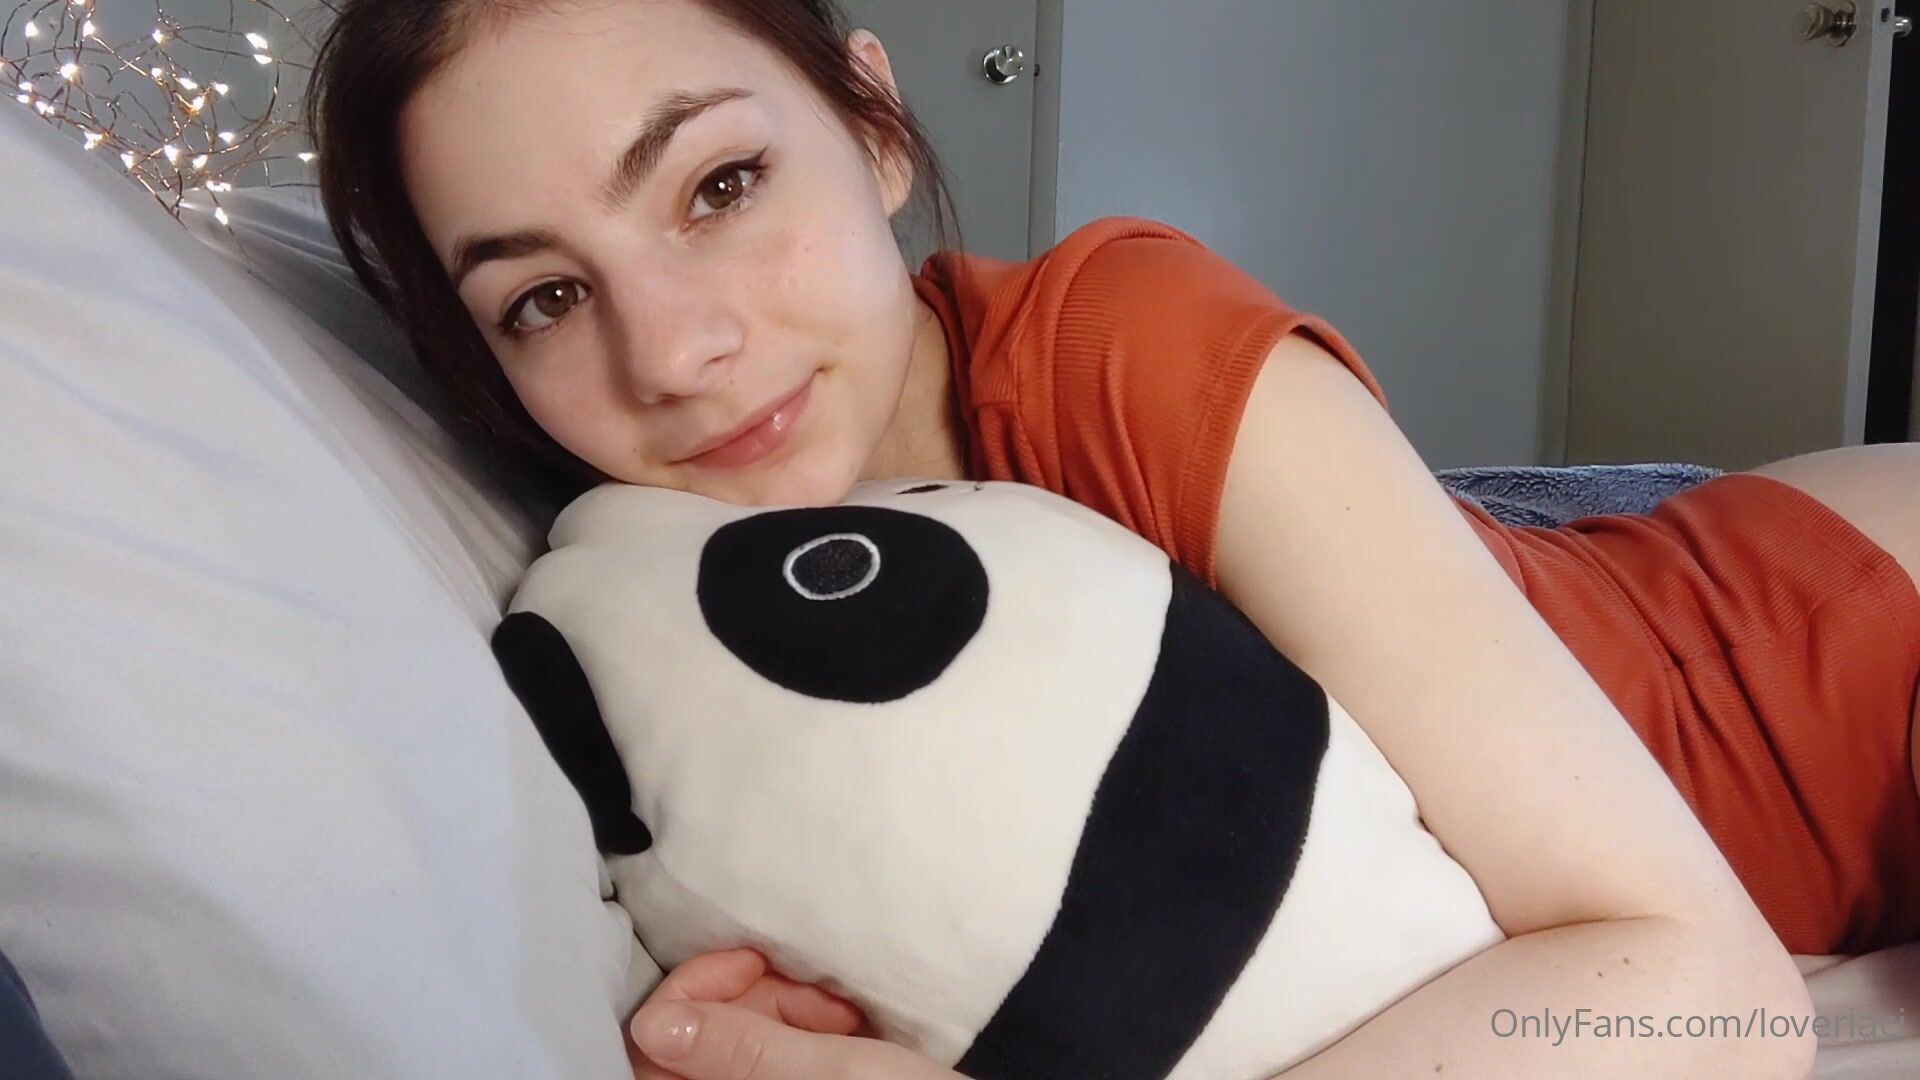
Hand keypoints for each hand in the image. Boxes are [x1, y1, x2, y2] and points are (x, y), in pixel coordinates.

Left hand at [627, 948, 960, 1079]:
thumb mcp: (828, 1073)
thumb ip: (739, 1048)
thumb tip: (654, 1023)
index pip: (657, 1042)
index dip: (696, 991)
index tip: (751, 960)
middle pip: (700, 1035)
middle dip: (756, 997)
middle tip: (820, 994)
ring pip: (739, 1036)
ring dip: (790, 1007)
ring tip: (847, 1012)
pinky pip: (773, 1048)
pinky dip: (808, 1025)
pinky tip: (851, 1023)